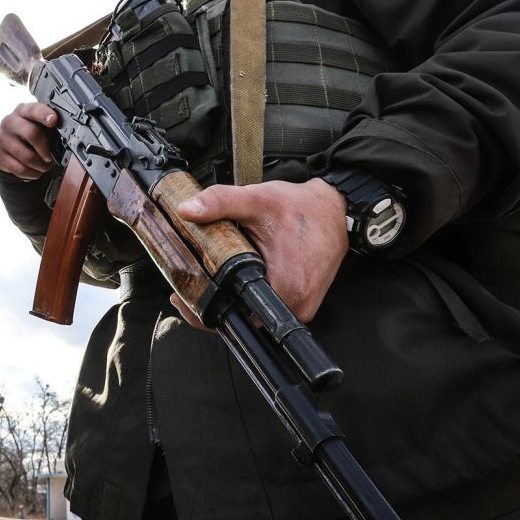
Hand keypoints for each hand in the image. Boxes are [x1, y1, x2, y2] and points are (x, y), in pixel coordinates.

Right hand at [0, 102, 57, 179]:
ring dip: (41, 166)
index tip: (53, 120)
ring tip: (44, 166)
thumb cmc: (28, 133)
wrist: (6, 144)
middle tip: (50, 158)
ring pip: (27, 156)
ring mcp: (2, 139)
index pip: (34, 109)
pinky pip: (20, 169)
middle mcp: (10, 122)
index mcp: (23, 111)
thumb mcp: (38, 124)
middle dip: (45, 149)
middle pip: (31, 133)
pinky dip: (32, 174)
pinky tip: (34, 170)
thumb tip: (65, 135)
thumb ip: (49, 127)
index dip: (44, 114)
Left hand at [173, 179, 349, 323]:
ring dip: (230, 302)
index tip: (184, 296)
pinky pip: (266, 309)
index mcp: (285, 288)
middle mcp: (296, 305)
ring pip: (253, 316)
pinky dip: (247, 297)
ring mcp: (301, 307)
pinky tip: (232, 282)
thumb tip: (187, 209)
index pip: (234, 316)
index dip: (203, 310)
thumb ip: (220, 202)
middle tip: (188, 285)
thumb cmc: (302, 208)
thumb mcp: (256, 200)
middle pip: (241, 319)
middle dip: (212, 304)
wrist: (335, 209)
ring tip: (206, 282)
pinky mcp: (302, 303)